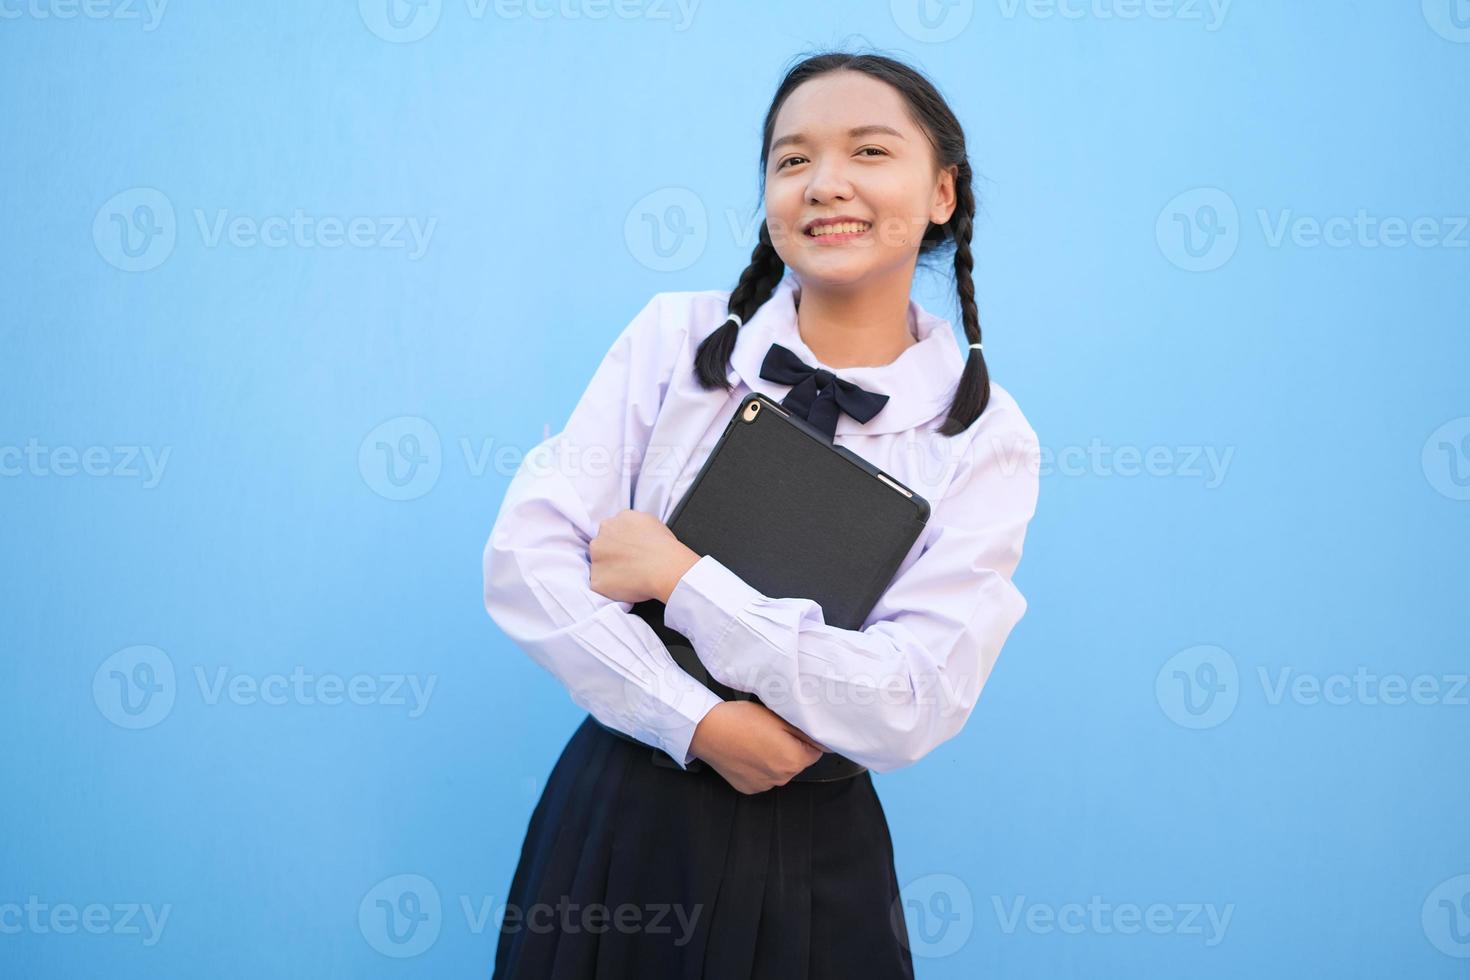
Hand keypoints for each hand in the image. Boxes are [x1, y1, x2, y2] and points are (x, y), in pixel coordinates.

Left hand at [589, 509, 699, 603]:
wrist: (665, 567)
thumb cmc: (664, 547)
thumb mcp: (649, 520)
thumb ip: (632, 524)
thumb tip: (631, 531)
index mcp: (614, 521)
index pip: (611, 532)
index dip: (620, 543)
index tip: (629, 551)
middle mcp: (601, 536)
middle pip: (601, 546)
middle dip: (611, 554)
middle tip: (629, 564)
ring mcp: (596, 558)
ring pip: (599, 565)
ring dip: (609, 570)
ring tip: (630, 576)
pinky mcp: (597, 579)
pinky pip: (601, 584)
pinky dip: (611, 588)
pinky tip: (627, 586)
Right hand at [688, 701, 826, 794]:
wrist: (708, 730)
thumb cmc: (740, 720)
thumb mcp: (778, 717)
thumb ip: (803, 732)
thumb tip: (820, 741)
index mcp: (793, 759)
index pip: (815, 752)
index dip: (805, 738)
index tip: (792, 730)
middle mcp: (781, 777)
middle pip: (797, 762)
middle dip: (789, 748)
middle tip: (771, 732)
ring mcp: (765, 785)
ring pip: (779, 770)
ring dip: (774, 759)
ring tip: (756, 740)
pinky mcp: (750, 787)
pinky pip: (763, 777)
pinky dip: (759, 767)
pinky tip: (748, 752)